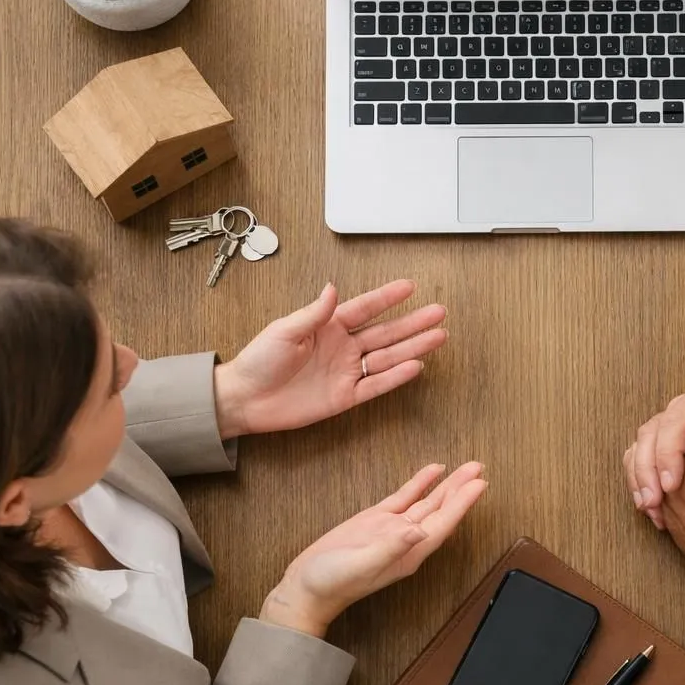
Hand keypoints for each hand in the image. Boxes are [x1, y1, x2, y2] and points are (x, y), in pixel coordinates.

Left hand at [213, 280, 446, 437]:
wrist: (245, 398)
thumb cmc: (258, 361)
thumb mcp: (284, 330)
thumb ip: (314, 313)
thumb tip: (332, 289)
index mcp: (327, 326)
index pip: (365, 308)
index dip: (387, 297)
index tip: (410, 286)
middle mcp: (342, 347)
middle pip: (386, 332)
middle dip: (413, 322)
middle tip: (439, 312)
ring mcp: (345, 372)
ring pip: (388, 357)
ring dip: (413, 347)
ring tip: (438, 336)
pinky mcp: (344, 397)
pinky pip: (375, 385)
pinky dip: (395, 377)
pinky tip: (415, 366)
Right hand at [260, 462, 487, 636]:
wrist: (304, 588)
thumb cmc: (330, 583)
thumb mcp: (361, 565)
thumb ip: (390, 548)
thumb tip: (419, 532)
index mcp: (408, 554)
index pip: (443, 524)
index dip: (462, 504)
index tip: (480, 484)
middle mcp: (405, 540)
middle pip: (441, 511)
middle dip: (461, 490)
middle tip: (479, 469)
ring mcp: (391, 529)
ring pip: (426, 502)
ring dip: (446, 486)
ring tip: (466, 468)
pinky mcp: (374, 520)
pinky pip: (404, 498)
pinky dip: (419, 484)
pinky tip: (432, 471)